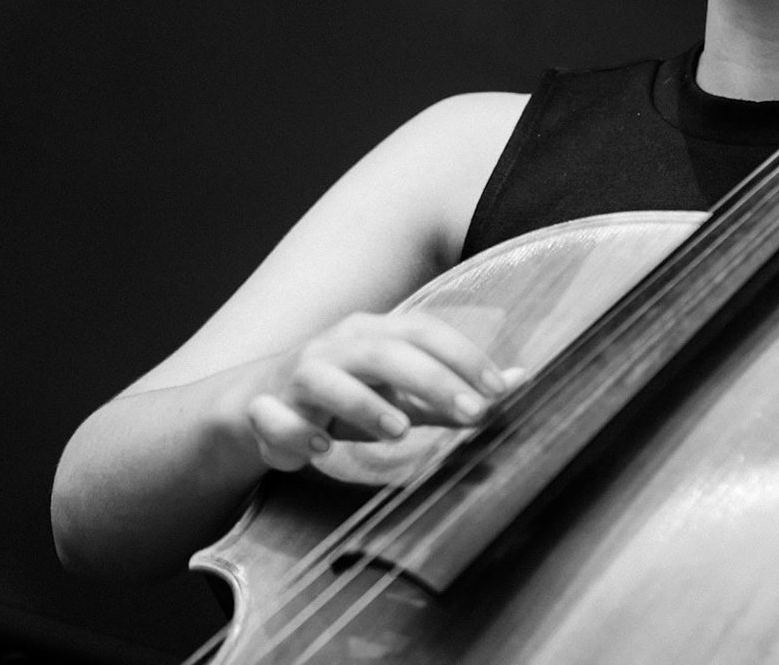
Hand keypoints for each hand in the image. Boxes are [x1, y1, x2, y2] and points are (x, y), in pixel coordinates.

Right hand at [242, 311, 516, 471]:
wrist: (261, 404)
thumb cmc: (346, 395)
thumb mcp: (402, 391)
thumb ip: (453, 389)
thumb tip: (518, 379)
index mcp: (375, 333)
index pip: (423, 331)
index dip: (463, 355)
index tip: (499, 389)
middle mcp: (338, 345)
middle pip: (385, 351)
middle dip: (431, 380)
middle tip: (472, 412)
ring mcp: (300, 374)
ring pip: (326, 377)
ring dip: (363, 402)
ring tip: (400, 429)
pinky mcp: (267, 409)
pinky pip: (276, 415)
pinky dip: (297, 429)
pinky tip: (322, 448)